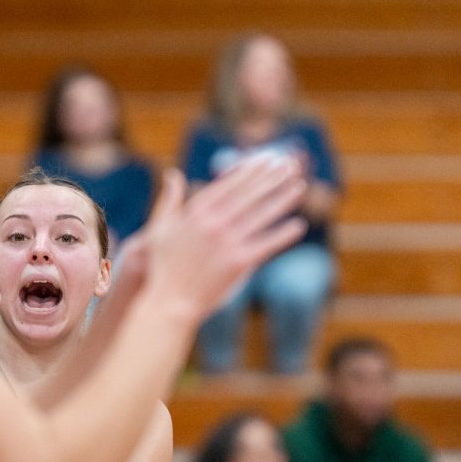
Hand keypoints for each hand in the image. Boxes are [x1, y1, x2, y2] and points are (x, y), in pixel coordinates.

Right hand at [143, 157, 306, 322]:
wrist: (170, 301)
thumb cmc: (164, 266)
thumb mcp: (160, 228)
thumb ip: (169, 199)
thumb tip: (173, 173)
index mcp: (196, 212)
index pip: (230, 184)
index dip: (251, 171)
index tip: (266, 160)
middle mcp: (214, 223)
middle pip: (250, 194)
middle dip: (272, 178)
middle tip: (290, 165)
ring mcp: (228, 242)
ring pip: (262, 215)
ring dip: (283, 199)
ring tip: (299, 186)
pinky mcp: (239, 263)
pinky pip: (267, 244)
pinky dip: (283, 234)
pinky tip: (298, 225)